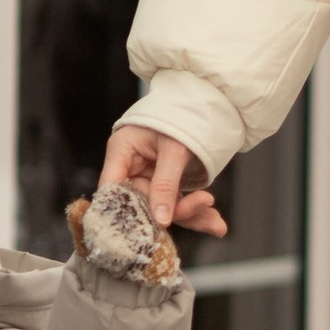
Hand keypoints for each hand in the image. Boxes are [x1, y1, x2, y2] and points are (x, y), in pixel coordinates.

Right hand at [100, 123, 227, 237]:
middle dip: (175, 213)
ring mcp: (147, 178)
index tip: (149, 227)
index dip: (125, 212)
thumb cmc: (179, 115)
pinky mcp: (164, 185)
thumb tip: (161, 220)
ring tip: (216, 224)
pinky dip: (196, 213)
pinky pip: (175, 205)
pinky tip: (215, 223)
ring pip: (162, 208)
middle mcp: (130, 167)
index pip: (112, 190)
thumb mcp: (173, 148)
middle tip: (203, 208)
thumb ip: (166, 184)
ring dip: (191, 217)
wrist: (199, 102)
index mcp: (121, 151)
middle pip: (142, 203)